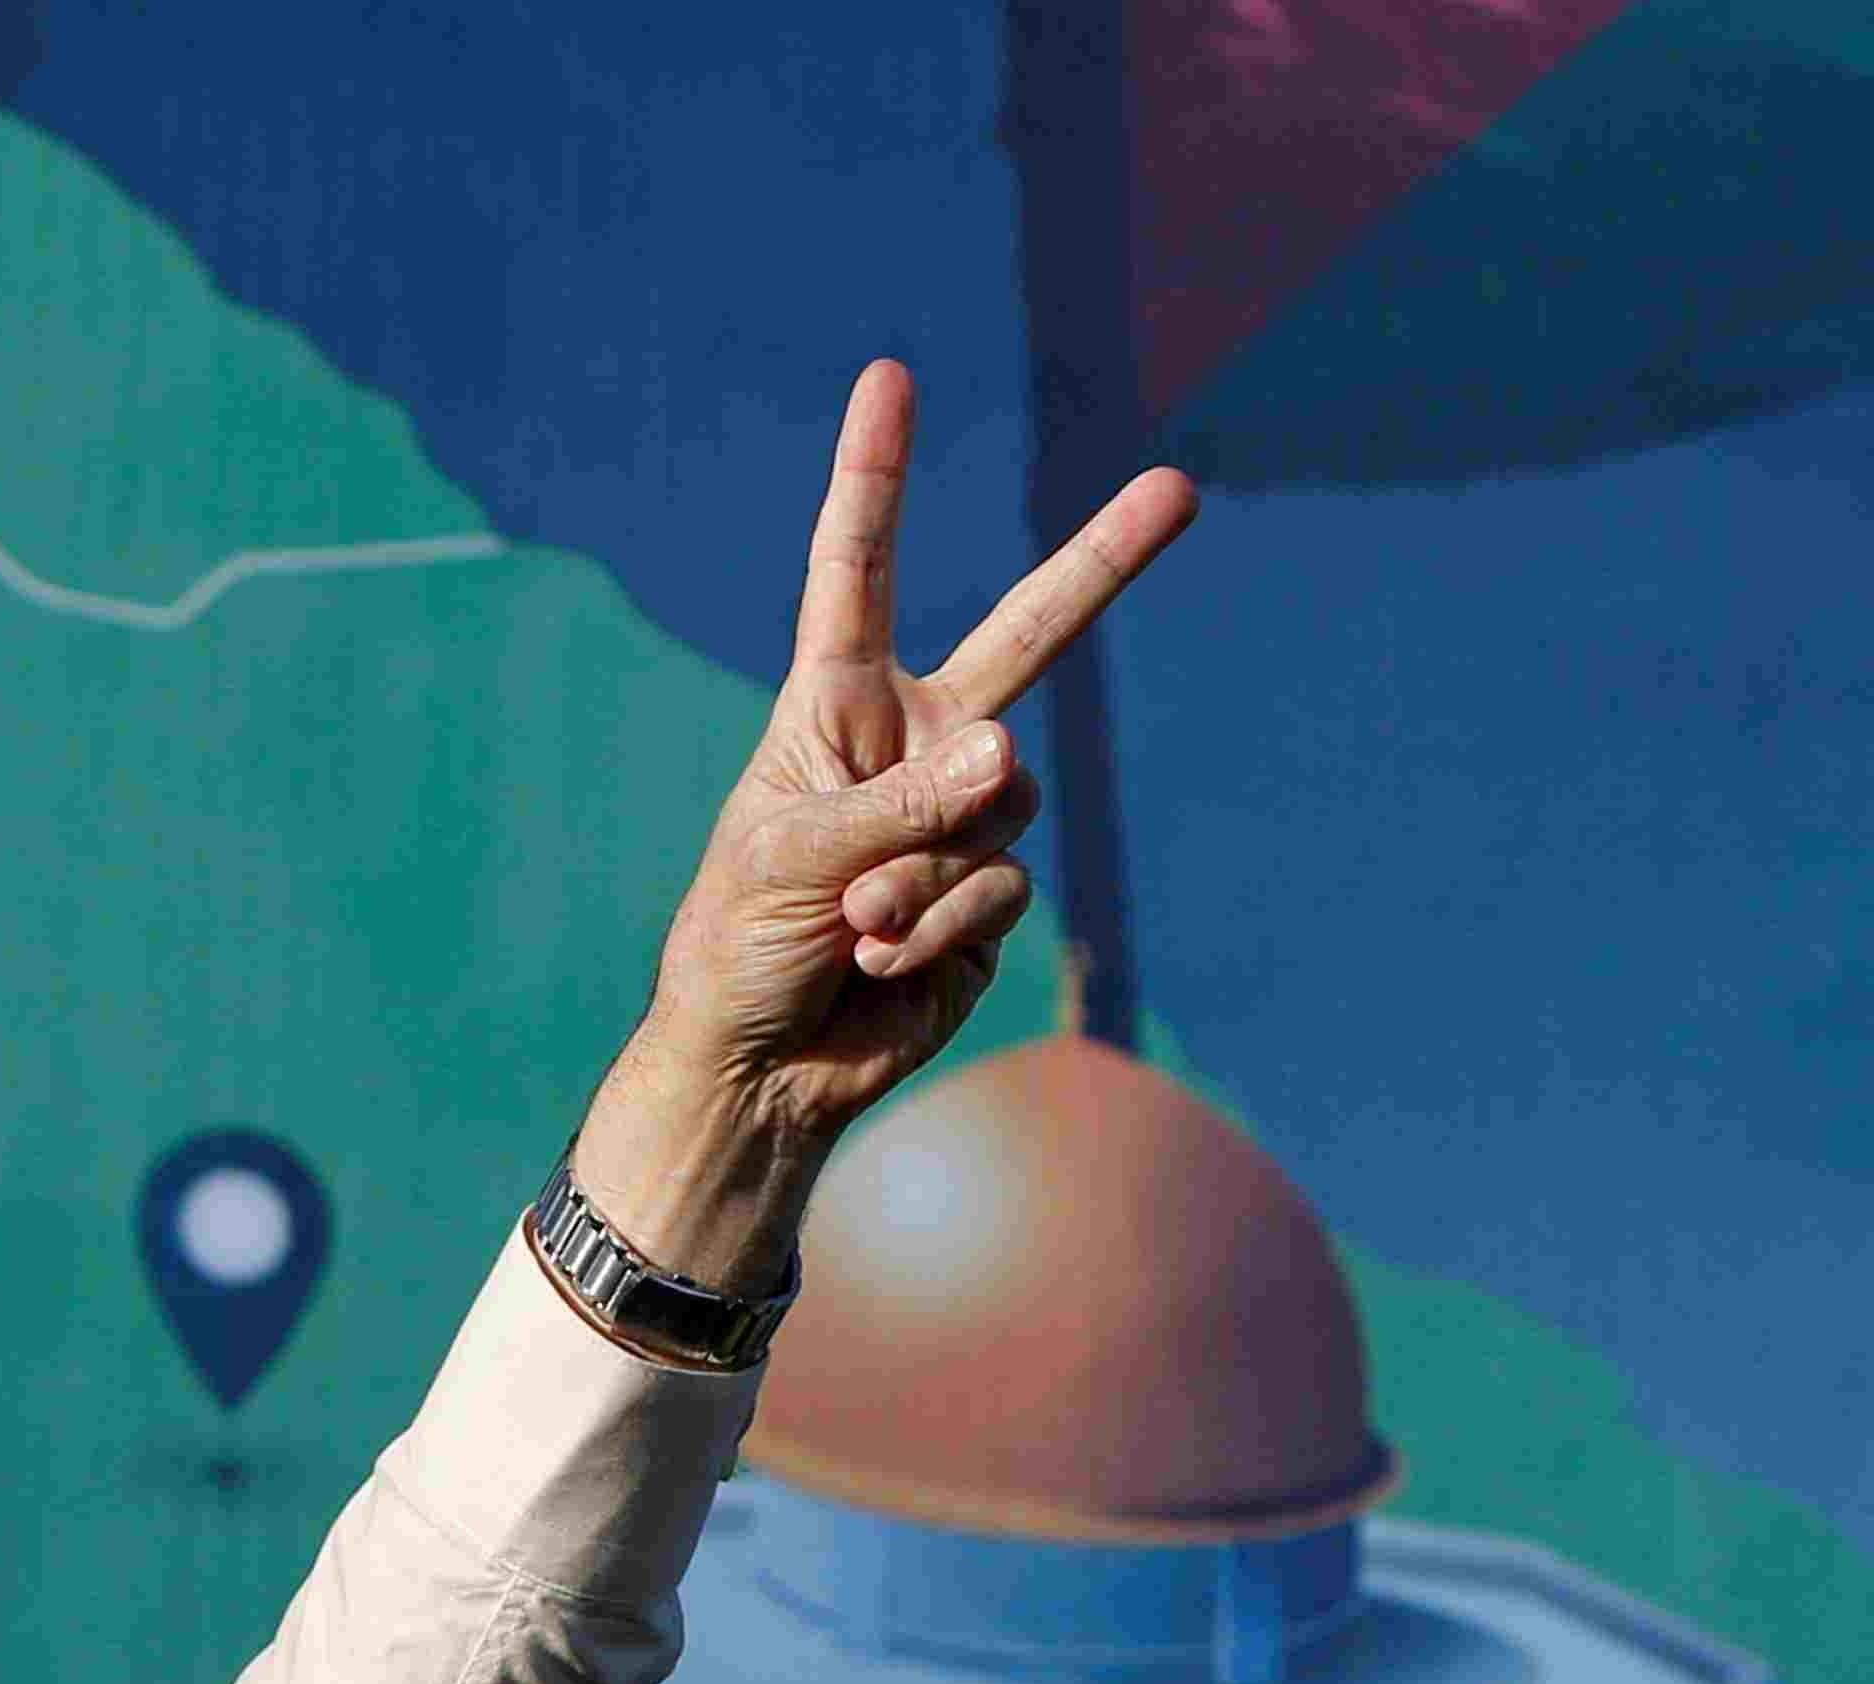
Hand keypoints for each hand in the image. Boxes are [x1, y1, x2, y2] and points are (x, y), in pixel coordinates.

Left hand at [578, 364, 1194, 1282]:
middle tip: (1184, 487)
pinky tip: (877, 962)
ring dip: (922, 875)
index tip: (888, 377)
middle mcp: (913, 742)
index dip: (875, 476)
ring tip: (851, 925)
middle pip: (1029, 636)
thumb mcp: (791, 860)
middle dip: (1105, 564)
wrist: (759, 1066)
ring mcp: (960, 815)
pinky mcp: (990, 890)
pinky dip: (937, 927)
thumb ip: (898, 807)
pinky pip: (997, 884)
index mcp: (835, 705)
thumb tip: (1007, 758)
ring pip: (1002, 806)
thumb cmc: (739, 947)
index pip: (856, 572)